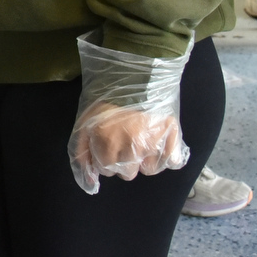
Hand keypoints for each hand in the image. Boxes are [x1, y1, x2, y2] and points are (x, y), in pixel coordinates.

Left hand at [67, 36, 192, 193]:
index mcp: (107, 141)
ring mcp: (155, 143)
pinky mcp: (173, 137)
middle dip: (123, 161)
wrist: (136, 73)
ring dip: (143, 159)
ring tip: (140, 138)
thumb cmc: (106, 98)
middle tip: (124, 140)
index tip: (107, 144)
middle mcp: (132, 146)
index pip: (107, 169)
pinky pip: (170, 162)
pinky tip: (157, 142)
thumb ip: (82, 152)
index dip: (105, 158)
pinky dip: (163, 156)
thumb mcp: (84, 121)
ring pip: (148, 170)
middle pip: (128, 173)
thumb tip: (90, 182)